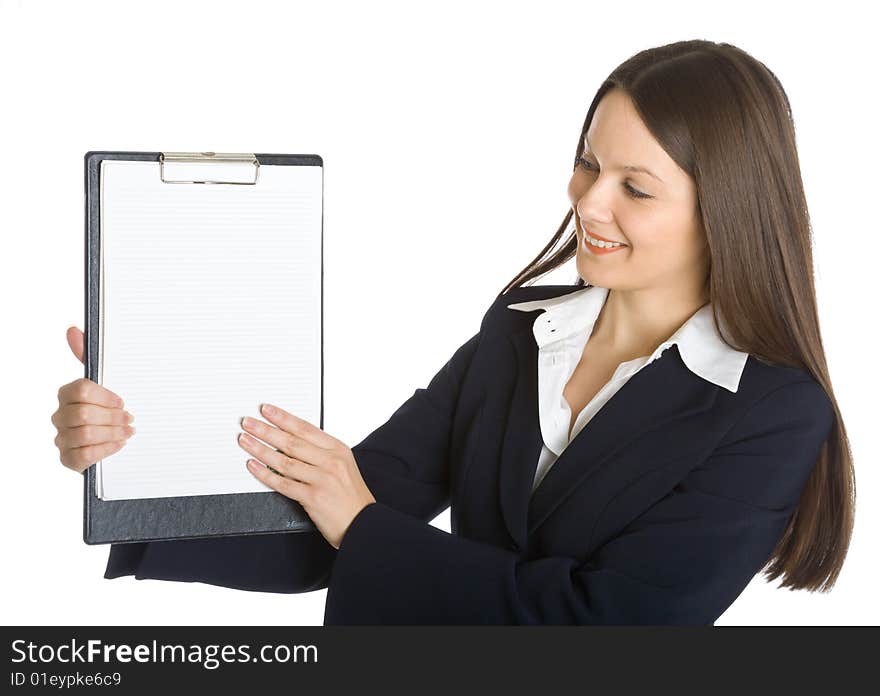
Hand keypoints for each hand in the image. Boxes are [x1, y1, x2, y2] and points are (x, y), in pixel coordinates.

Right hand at [52, 326, 135, 472]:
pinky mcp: (69, 459)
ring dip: (113, 433)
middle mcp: (60, 416)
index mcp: (67, 394)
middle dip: (112, 416)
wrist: (115, 439)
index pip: (81, 390)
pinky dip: (107, 449)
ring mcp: (62, 438)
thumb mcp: (105, 382)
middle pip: (83, 414)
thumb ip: (89, 356)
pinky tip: (119, 444)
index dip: (105, 396)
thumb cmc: (108, 407)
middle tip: (130, 418)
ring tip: (128, 431)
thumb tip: (73, 330)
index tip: (123, 400)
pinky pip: (85, 455)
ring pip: (86, 434)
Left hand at [238, 403, 375, 549]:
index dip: (283, 418)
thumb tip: (289, 442)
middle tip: (248, 423)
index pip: (305, 428)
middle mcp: (331, 461)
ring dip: (260, 449)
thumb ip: (321, 453)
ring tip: (245, 441)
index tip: (267, 410)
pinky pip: (283, 483)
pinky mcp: (313, 497)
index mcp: (338, 449)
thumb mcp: (343, 466)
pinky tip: (253, 466)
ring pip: (284, 460)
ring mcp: (322, 479)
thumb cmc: (351, 496)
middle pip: (291, 441)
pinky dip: (264, 474)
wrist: (363, 523)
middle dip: (266, 430)